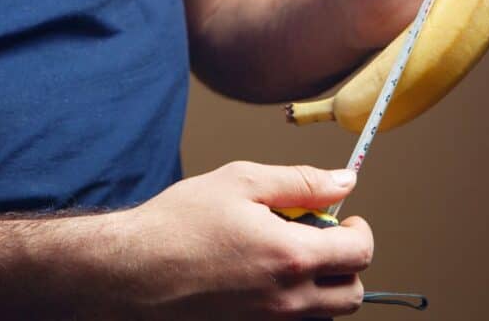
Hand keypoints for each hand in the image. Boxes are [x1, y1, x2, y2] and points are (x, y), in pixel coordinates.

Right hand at [95, 162, 371, 319]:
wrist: (127, 272)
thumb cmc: (177, 224)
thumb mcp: (241, 182)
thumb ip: (301, 182)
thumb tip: (344, 181)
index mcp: (290, 256)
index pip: (360, 253)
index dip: (360, 230)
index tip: (345, 218)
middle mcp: (286, 300)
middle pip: (353, 295)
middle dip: (347, 263)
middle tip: (320, 239)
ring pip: (325, 314)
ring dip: (322, 285)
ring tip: (287, 256)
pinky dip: (293, 303)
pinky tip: (263, 277)